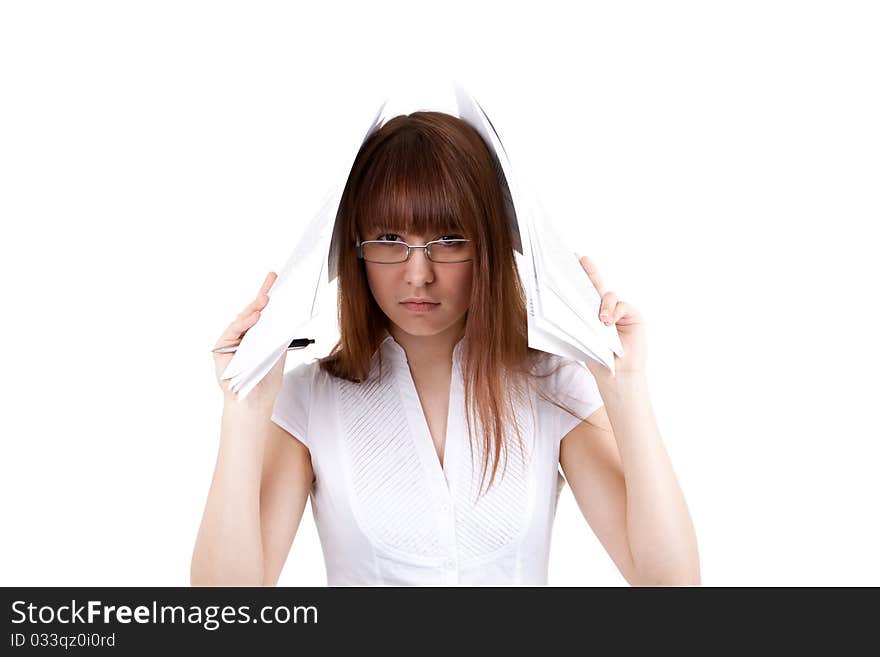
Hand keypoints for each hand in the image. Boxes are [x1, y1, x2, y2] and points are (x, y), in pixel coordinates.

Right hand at [213, 271, 284, 408]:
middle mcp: (241, 335)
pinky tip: (255, 317)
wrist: (255, 403)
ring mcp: (230, 341)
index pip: (263, 311)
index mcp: (256, 335)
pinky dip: (243, 324)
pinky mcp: (220, 349)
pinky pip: (232, 332)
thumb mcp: (278, 352)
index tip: (277, 278)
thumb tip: (288, 312)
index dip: (268, 294)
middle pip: (252, 311)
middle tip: (272, 281)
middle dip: (262, 295)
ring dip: (254, 309)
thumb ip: (279, 334)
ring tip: (266, 299)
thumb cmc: (266, 380)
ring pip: (242, 319)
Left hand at [578, 255, 646, 379]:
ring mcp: (619, 310)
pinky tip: (608, 322)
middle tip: (581, 259)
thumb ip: (574, 319)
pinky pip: (622, 306)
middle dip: (589, 271)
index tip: (567, 260)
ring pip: (609, 295)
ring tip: (600, 321)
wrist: (616, 375)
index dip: (576, 275)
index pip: (581, 290)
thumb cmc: (596, 357)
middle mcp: (604, 307)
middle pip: (596, 285)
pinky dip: (614, 312)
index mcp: (588, 311)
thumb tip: (556, 305)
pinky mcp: (632, 315)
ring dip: (603, 305)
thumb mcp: (579, 335)